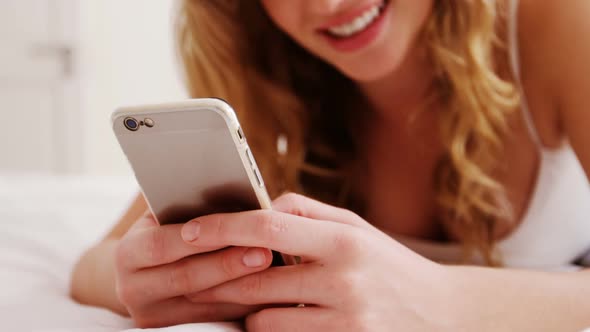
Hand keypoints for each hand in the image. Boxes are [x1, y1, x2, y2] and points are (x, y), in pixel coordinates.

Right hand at [114, 211, 272, 327]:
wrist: (145, 274)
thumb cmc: (166, 231)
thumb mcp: (165, 217)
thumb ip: (187, 209)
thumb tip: (231, 194)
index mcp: (128, 253)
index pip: (162, 245)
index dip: (201, 238)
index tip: (237, 227)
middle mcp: (133, 288)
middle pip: (186, 277)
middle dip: (228, 264)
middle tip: (265, 251)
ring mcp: (152, 315)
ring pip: (203, 304)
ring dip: (241, 287)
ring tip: (273, 271)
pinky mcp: (172, 331)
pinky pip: (214, 319)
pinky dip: (242, 304)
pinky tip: (267, 290)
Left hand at [180, 193, 457, 330]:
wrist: (444, 316)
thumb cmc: (389, 264)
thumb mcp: (356, 228)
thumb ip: (306, 212)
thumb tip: (257, 207)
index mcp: (343, 240)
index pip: (267, 228)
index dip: (221, 227)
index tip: (188, 230)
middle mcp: (343, 281)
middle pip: (254, 279)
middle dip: (219, 277)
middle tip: (199, 272)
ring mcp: (344, 321)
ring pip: (262, 320)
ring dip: (246, 310)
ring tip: (250, 298)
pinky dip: (271, 331)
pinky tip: (279, 317)